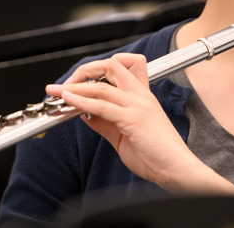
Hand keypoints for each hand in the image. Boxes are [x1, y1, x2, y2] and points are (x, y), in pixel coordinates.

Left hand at [46, 53, 224, 192]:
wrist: (175, 168)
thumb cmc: (156, 154)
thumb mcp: (125, 134)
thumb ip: (106, 122)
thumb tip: (84, 113)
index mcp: (142, 96)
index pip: (125, 64)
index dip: (100, 68)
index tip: (82, 80)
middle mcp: (140, 95)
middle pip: (112, 65)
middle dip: (85, 70)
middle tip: (67, 83)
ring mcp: (137, 105)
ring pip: (101, 85)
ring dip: (74, 87)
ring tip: (57, 91)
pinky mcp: (133, 119)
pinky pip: (102, 106)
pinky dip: (81, 101)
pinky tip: (69, 102)